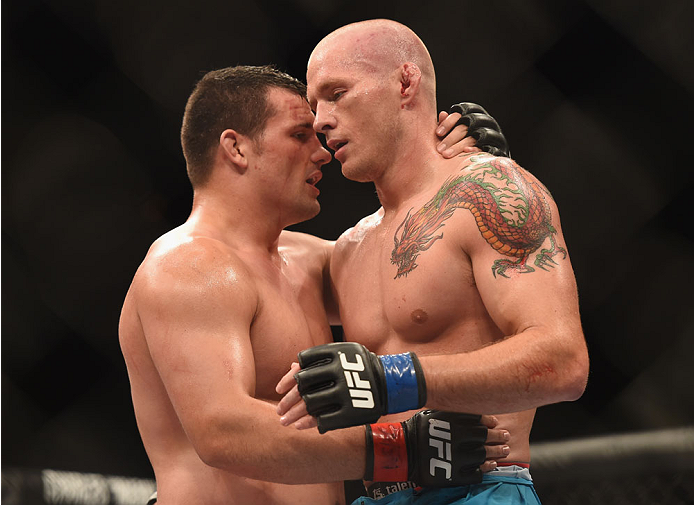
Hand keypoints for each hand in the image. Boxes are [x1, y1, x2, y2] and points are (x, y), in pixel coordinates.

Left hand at [277, 342, 425, 432]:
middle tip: (279, 409)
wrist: (389, 382)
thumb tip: (292, 368)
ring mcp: (345, 391)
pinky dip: (309, 424)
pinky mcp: (351, 411)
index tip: (279, 390)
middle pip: (303, 387)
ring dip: (294, 414)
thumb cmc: (360, 368)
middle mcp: (338, 371)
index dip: (287, 380)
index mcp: (334, 354)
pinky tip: (299, 427)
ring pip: (310, 404)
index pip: (301, 367)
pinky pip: (324, 419)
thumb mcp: (341, 356)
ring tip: (284, 422)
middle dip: (287, 400)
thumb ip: (318, 362)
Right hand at [367, 410, 509, 484]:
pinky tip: (491, 465)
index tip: (494, 422)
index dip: (488, 421)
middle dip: (497, 437)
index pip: (477, 419)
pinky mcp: (454, 474)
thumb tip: (470, 403)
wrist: (403, 452)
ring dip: (496, 452)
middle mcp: (456, 438)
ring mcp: (456, 457)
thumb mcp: (432, 412)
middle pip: (484, 437)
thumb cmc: (417, 430)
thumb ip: (451, 410)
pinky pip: (476, 473)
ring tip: (504, 450)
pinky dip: (486, 468)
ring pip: (483, 455)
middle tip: (505, 436)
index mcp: (451, 421)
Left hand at [437, 102, 509, 157]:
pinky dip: (476, 149)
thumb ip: (449, 124)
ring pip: (476, 136)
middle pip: (468, 125)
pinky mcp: (499, 147)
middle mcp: (487, 121)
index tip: (437, 133)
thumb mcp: (457, 132)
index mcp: (477, 114)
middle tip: (439, 149)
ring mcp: (495, 133)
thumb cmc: (468, 142)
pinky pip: (488, 147)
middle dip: (451, 137)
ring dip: (459, 145)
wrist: (491, 160)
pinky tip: (465, 153)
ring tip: (447, 155)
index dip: (449, 121)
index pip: (462, 111)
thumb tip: (442, 114)